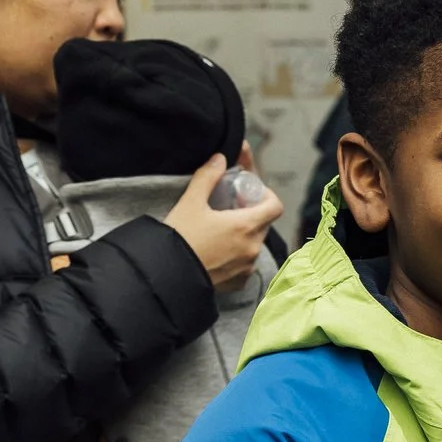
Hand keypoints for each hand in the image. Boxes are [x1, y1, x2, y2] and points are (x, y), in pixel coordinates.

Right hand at [161, 152, 283, 289]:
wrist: (166, 275)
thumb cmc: (179, 237)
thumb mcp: (190, 202)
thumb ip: (207, 177)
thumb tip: (220, 159)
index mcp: (246, 226)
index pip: (275, 206)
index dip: (266, 196)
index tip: (249, 194)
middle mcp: (253, 248)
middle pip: (263, 224)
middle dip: (251, 214)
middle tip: (230, 208)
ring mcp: (247, 267)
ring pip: (254, 245)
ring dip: (243, 236)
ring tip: (220, 231)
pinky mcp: (238, 282)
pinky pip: (245, 264)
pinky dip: (236, 256)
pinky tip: (217, 251)